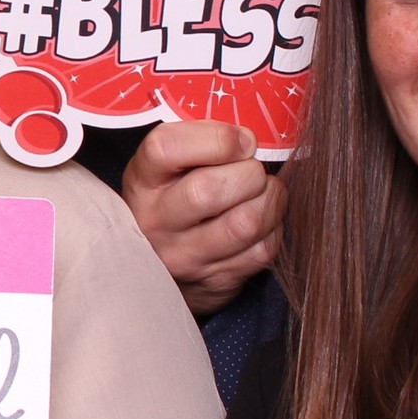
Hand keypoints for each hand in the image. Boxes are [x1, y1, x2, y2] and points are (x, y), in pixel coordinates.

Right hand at [120, 120, 283, 314]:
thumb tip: (249, 138)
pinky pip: (263, 249)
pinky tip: (264, 219)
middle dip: (250, 172)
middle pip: (210, 190)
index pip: (167, 148)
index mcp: (142, 182)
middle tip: (254, 171)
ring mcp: (184, 256)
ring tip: (265, 191)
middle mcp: (155, 222)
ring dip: (271, 199)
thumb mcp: (167, 167)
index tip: (242, 141)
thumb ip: (200, 143)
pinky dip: (275, 228)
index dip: (217, 138)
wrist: (159, 269)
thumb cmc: (173, 199)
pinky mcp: (216, 280)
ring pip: (246, 222)